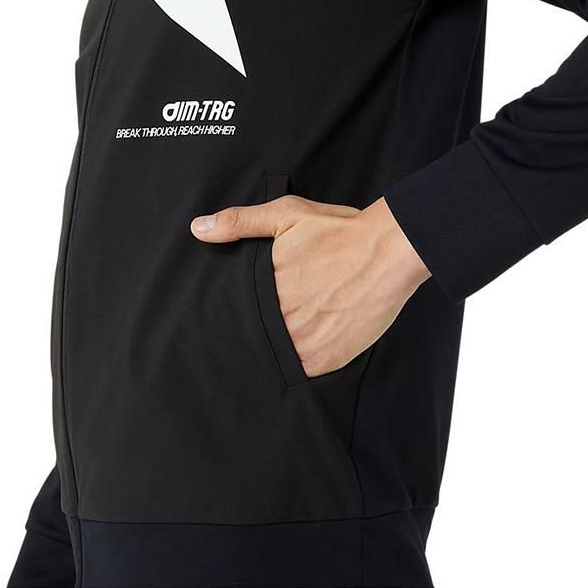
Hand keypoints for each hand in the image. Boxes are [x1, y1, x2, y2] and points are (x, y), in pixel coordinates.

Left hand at [190, 196, 429, 376]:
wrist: (389, 251)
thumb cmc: (339, 232)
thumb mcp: (285, 215)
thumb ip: (240, 222)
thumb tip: (198, 228)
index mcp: (264, 289)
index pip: (236, 313)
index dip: (238, 315)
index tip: (237, 317)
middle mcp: (279, 321)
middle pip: (256, 336)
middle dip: (259, 332)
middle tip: (270, 325)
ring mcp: (303, 344)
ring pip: (277, 356)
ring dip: (279, 350)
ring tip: (289, 338)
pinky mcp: (327, 360)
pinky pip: (303, 372)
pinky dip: (301, 364)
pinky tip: (308, 348)